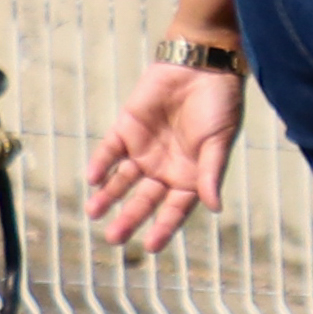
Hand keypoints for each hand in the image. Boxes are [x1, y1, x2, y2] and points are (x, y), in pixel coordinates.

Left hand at [85, 56, 241, 257]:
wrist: (200, 66)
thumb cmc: (219, 105)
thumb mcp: (219, 142)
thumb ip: (211, 173)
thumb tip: (214, 207)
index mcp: (190, 175)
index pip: (175, 208)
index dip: (164, 228)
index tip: (151, 247)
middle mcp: (164, 167)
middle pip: (143, 199)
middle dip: (129, 218)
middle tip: (114, 238)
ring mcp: (143, 149)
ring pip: (121, 180)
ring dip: (108, 195)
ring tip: (93, 212)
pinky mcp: (126, 128)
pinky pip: (108, 151)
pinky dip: (100, 164)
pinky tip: (93, 178)